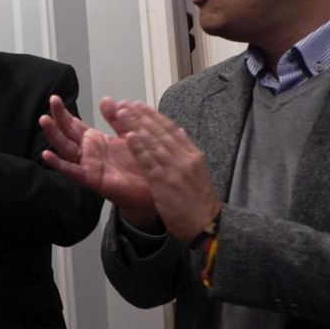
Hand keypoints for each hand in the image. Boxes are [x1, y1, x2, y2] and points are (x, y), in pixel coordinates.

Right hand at [40, 95, 159, 228]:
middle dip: (58, 117)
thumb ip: (117, 119)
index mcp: (95, 141)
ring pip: (65, 148)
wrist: (152, 188)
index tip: (55, 99)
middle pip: (67, 132)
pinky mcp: (91, 178)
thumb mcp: (129, 134)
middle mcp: (88, 152)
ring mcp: (87, 165)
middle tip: (52, 101)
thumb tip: (106, 99)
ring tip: (44, 120)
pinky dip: (58, 163)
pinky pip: (72, 171)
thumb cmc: (139, 164)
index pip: (74, 124)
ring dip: (54, 134)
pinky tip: (47, 155)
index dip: (64, 112)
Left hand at [116, 102, 221, 242]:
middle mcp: (185, 158)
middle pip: (160, 133)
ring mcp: (175, 170)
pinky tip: (129, 137)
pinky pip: (149, 162)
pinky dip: (139, 148)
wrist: (207, 224)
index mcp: (193, 154)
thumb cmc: (199, 201)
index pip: (171, 130)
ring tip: (122, 114)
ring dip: (137, 126)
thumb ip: (187, 151)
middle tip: (127, 104)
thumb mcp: (198, 172)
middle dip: (142, 117)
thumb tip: (179, 131)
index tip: (140, 105)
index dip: (154, 116)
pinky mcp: (165, 183)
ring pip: (153, 143)